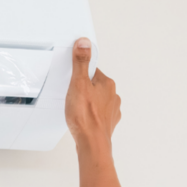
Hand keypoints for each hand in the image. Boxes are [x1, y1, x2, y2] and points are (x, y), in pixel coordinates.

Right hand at [65, 38, 120, 152]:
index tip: (74, 78)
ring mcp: (111, 110)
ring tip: (77, 107)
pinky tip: (83, 118)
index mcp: (107, 84)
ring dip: (88, 102)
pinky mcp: (107, 123)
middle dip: (84, 88)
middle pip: (96, 85)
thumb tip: (84, 43)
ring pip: (98, 100)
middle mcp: (113, 96)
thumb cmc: (85, 117)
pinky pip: (98, 114)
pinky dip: (91, 115)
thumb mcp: (78, 84)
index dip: (81, 74)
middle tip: (73, 93)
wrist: (92, 143)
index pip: (93, 71)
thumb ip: (81, 63)